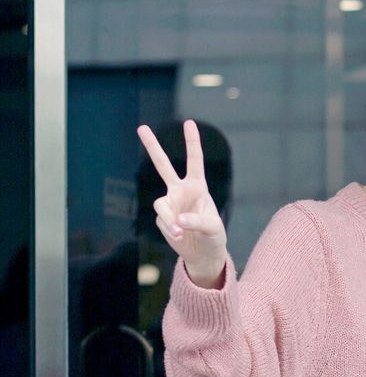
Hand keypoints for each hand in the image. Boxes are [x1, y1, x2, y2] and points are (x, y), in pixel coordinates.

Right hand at [136, 119, 227, 285]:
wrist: (203, 254)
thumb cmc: (213, 237)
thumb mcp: (213, 228)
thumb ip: (197, 221)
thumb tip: (178, 220)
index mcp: (197, 187)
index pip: (194, 161)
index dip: (192, 142)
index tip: (189, 123)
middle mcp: (181, 191)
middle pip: (162, 166)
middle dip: (152, 146)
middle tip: (141, 127)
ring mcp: (170, 204)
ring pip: (160, 205)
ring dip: (169, 219)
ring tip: (180, 233)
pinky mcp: (162, 219)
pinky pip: (163, 223)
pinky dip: (172, 232)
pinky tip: (181, 238)